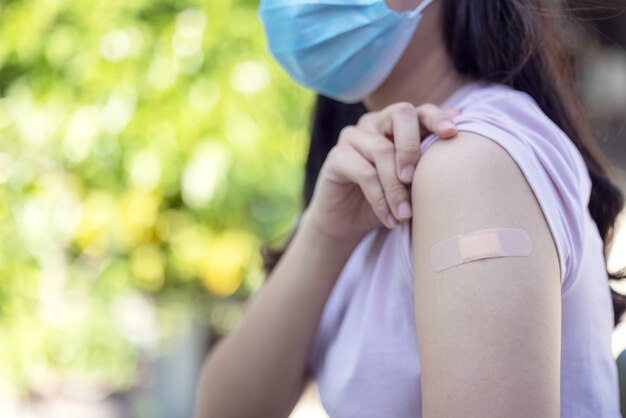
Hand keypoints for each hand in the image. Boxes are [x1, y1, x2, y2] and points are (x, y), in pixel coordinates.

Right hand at [304, 102, 459, 241]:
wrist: (348, 225)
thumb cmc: (387, 201)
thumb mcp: (413, 185)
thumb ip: (430, 165)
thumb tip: (463, 147)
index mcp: (398, 125)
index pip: (420, 110)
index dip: (437, 117)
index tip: (452, 134)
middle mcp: (375, 124)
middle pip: (399, 113)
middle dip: (412, 145)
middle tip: (414, 179)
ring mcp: (353, 137)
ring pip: (382, 150)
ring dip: (396, 188)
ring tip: (406, 216)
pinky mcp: (336, 157)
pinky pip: (364, 173)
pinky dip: (380, 199)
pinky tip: (390, 220)